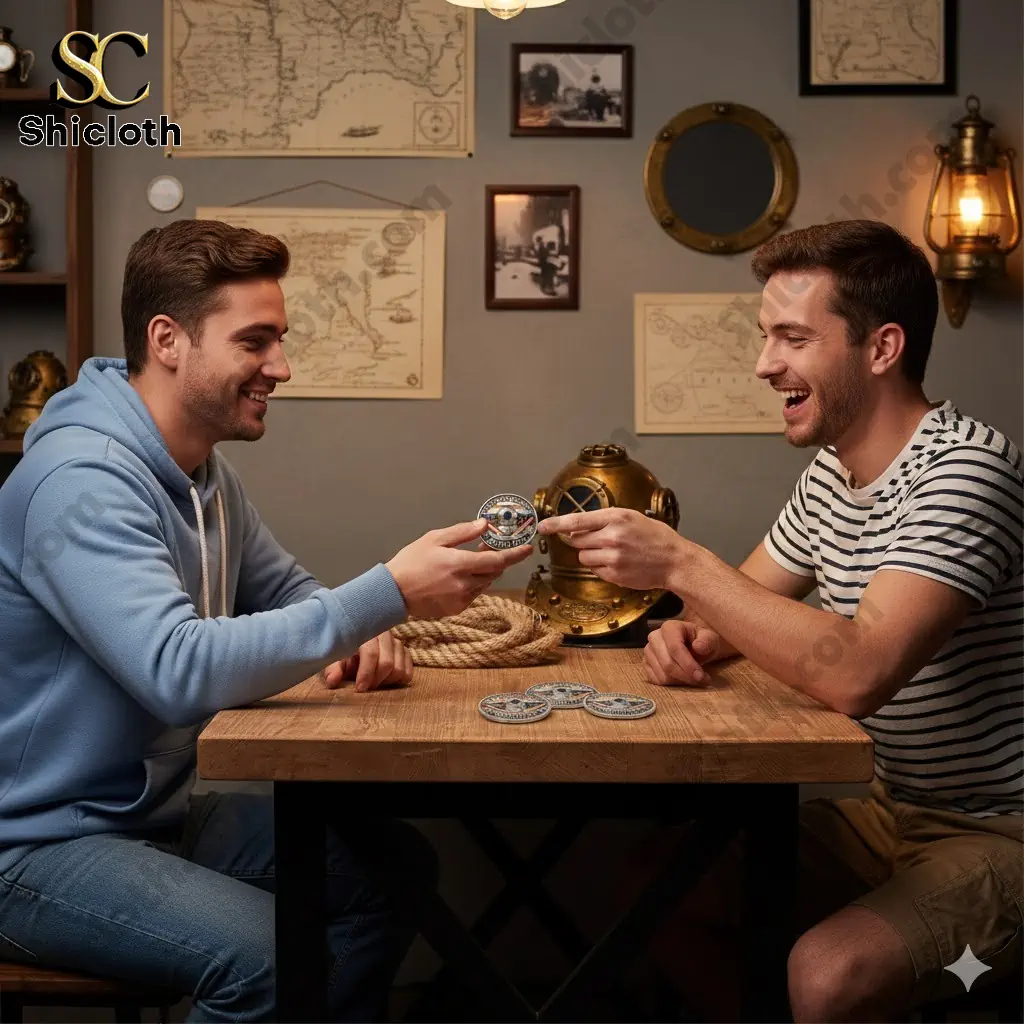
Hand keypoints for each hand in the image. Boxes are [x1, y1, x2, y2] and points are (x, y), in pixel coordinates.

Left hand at [322, 632, 412, 692]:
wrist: (356, 644)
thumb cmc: (345, 652)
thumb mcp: (335, 658)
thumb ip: (333, 669)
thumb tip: (333, 681)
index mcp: (366, 632)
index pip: (371, 653)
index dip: (366, 673)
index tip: (360, 688)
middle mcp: (385, 635)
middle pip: (387, 663)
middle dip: (376, 680)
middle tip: (366, 688)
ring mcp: (397, 643)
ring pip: (399, 668)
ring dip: (387, 681)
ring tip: (375, 683)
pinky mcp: (405, 652)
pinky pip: (408, 671)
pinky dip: (399, 680)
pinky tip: (387, 681)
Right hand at [386, 519, 532, 618]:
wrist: (393, 593)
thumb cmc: (411, 561)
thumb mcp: (434, 539)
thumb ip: (462, 532)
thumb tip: (484, 525)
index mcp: (460, 564)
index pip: (497, 560)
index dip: (515, 554)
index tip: (528, 547)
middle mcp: (465, 584)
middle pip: (494, 572)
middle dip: (496, 560)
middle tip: (486, 548)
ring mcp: (462, 599)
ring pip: (485, 583)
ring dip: (484, 572)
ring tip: (468, 561)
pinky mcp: (457, 609)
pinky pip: (474, 594)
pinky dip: (473, 584)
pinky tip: (457, 577)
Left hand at [536, 508, 685, 591]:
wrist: (674, 561)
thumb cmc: (655, 537)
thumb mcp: (632, 518)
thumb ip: (605, 520)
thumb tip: (577, 527)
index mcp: (616, 517)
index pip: (577, 520)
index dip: (556, 524)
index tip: (542, 526)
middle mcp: (612, 536)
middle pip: (577, 540)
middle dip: (582, 541)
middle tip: (600, 540)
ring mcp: (612, 557)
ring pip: (583, 557)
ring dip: (592, 555)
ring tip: (613, 553)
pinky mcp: (614, 574)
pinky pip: (594, 570)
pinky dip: (601, 567)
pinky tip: (618, 563)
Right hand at [644, 620, 719, 686]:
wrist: (693, 646)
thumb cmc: (702, 642)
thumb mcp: (711, 639)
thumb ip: (707, 641)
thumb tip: (698, 647)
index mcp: (669, 627)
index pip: (675, 648)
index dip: (687, 664)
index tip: (700, 676)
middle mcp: (654, 637)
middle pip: (667, 663)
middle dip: (686, 676)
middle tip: (702, 680)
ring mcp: (648, 651)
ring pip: (662, 674)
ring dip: (681, 681)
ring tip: (695, 679)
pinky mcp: (646, 664)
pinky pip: (656, 680)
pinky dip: (672, 684)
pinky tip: (683, 679)